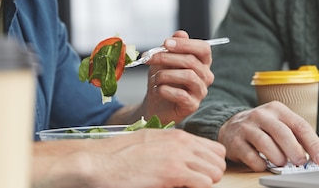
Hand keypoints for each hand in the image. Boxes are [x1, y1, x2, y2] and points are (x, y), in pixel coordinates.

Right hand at [32, 128, 225, 187]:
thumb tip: (183, 158)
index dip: (210, 165)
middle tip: (195, 184)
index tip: (200, 175)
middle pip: (219, 161)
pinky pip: (203, 183)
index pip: (215, 149)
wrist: (100, 161)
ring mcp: (179, 156)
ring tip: (188, 186)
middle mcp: (182, 143)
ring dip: (206, 183)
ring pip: (215, 173)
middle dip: (211, 176)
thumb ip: (170, 147)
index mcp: (178, 136)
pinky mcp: (173, 173)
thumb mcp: (150, 142)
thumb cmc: (119, 155)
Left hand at [142, 30, 213, 123]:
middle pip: (191, 61)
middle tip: (148, 58)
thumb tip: (181, 34)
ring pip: (188, 76)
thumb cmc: (162, 79)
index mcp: (202, 62)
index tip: (166, 43)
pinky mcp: (192, 105)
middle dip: (166, 57)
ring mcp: (200, 91)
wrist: (155, 103)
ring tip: (155, 78)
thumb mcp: (164, 60)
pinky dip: (164, 90)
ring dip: (165, 74)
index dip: (185, 44)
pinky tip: (157, 89)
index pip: (203, 48)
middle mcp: (205, 76)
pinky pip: (181, 95)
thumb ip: (172, 47)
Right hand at [217, 101, 318, 171]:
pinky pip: (250, 156)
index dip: (313, 144)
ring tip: (282, 163)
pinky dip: (260, 164)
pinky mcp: (235, 141)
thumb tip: (314, 157)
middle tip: (300, 163)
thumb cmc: (262, 128)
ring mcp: (247, 127)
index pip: (300, 125)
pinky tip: (264, 165)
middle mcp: (261, 115)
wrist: (231, 126)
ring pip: (265, 143)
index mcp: (277, 109)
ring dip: (277, 157)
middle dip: (294, 151)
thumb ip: (295, 136)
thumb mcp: (279, 124)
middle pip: (282, 133)